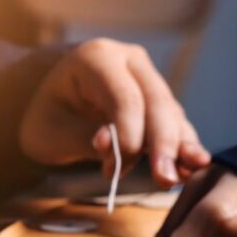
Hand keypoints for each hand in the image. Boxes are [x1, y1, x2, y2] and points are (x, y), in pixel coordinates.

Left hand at [20, 39, 210, 188]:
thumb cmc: (45, 118)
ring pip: (170, 113)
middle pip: (155, 102)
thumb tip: (110, 144)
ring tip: (179, 177)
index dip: (128, 136)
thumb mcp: (49, 133)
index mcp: (96, 58)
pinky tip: (190, 167)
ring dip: (177, 147)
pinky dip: (182, 146)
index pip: (124, 97)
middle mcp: (129, 60)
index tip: (116, 171)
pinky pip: (174, 122)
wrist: (50, 106)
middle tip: (163, 179)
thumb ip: (81, 139)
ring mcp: (147, 77)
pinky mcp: (157, 99)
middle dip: (162, 144)